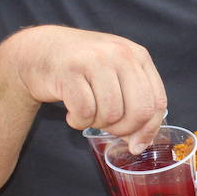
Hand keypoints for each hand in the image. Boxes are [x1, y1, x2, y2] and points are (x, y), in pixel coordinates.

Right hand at [6, 26, 165, 153]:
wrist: (39, 50)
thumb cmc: (82, 69)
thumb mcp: (115, 76)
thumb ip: (133, 103)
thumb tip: (140, 144)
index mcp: (138, 55)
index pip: (157, 102)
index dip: (149, 129)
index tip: (137, 145)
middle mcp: (120, 54)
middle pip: (139, 111)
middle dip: (123, 130)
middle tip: (107, 127)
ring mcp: (95, 60)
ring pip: (111, 114)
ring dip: (96, 124)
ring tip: (86, 112)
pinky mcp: (70, 70)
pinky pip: (85, 112)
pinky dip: (78, 121)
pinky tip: (72, 112)